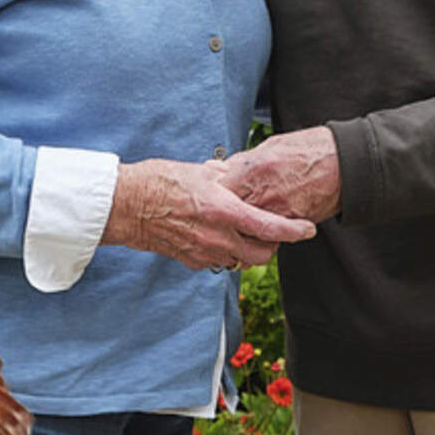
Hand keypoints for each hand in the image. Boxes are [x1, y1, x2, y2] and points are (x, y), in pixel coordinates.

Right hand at [106, 158, 315, 270]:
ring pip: (241, 261)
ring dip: (250, 251)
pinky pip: (218, 262)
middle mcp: (218, 237)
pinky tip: (220, 239)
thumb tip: (237, 172)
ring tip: (247, 235)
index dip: (294, 231)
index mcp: (224, 211)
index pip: (270, 227)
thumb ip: (225, 176)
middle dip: (274, 246)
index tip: (308, 230)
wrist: (126, 206)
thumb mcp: (199, 171)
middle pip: (262, 254)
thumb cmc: (159, 182)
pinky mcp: (190, 260)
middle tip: (274, 233)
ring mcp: (204, 252)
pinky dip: (226, 253)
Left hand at [215, 127, 343, 223]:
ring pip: (246, 230)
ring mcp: (276, 211)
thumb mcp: (270, 145)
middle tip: (217, 217)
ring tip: (235, 226)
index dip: (210, 194)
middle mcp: (261, 192)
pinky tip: (258, 230)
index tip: (208, 196)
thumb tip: (218, 167)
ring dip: (239, 229)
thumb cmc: (308, 149)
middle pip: (228, 214)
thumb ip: (242, 161)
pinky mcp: (291, 224)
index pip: (217, 189)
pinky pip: (268, 236)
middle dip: (221, 216)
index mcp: (252, 169)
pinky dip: (261, 235)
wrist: (345, 164)